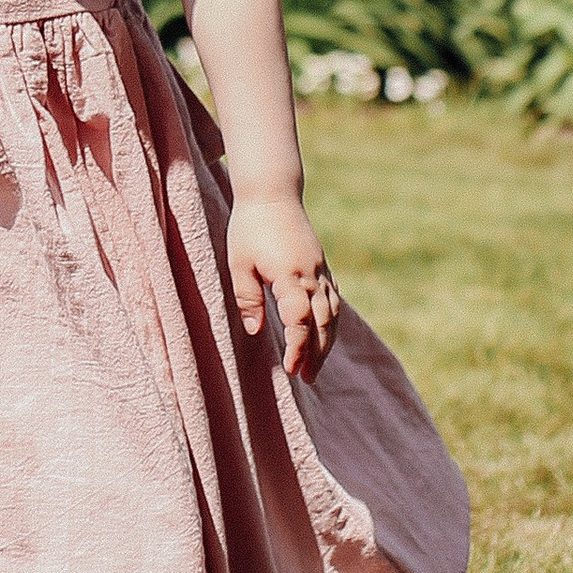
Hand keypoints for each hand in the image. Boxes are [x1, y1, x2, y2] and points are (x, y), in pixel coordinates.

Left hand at [226, 192, 344, 384]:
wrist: (272, 193)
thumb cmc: (249, 227)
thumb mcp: (238, 263)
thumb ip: (248, 298)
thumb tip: (256, 331)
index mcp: (289, 276)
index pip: (300, 321)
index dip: (298, 347)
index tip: (292, 369)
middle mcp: (311, 276)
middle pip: (323, 323)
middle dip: (317, 354)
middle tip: (307, 378)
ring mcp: (320, 270)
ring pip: (333, 313)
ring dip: (327, 341)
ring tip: (316, 365)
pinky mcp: (322, 265)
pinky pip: (333, 299)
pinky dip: (332, 321)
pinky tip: (324, 334)